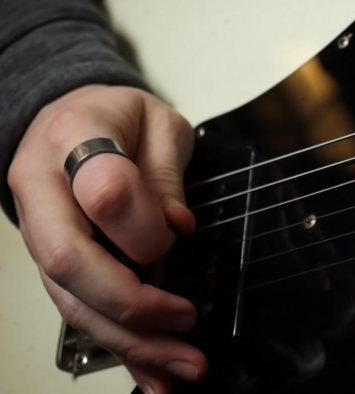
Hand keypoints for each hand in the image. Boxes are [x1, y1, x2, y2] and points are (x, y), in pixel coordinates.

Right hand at [8, 85, 206, 393]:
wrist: (68, 118)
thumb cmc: (116, 116)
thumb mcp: (158, 120)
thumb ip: (167, 170)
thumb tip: (176, 225)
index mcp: (75, 139)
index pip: (103, 190)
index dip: (145, 225)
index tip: (177, 235)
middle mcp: (44, 190)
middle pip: (71, 261)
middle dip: (133, 304)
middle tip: (184, 321)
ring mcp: (41, 230)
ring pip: (71, 299)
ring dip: (129, 340)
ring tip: (179, 366)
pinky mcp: (53, 261)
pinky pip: (77, 309)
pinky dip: (118, 346)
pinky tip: (150, 374)